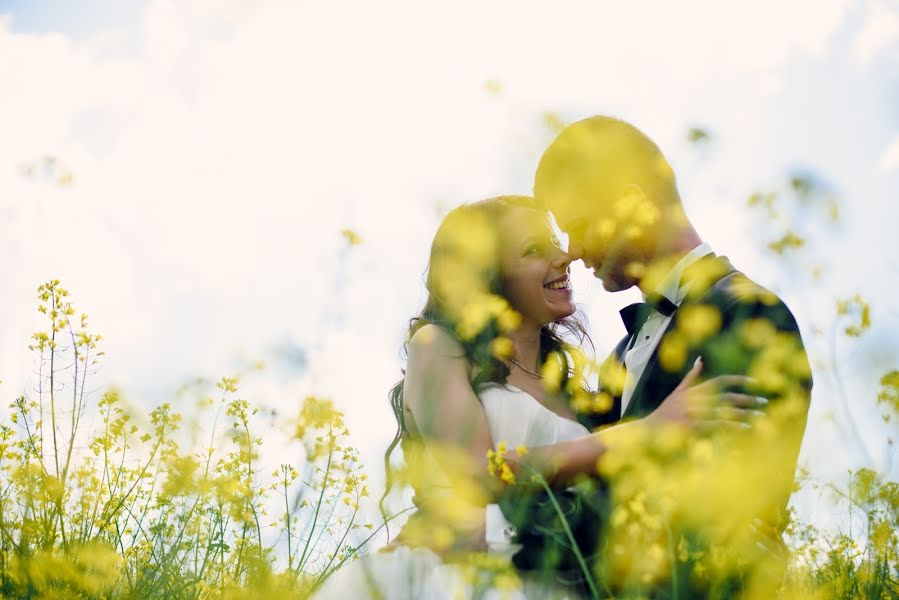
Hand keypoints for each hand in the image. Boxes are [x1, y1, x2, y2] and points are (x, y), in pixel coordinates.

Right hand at [647, 357, 766, 431]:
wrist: (649, 430)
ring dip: (745, 413)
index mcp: (693, 390)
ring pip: (724, 411)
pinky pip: (717, 424)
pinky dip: (732, 425)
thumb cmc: (665, 411)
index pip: (719, 381)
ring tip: (761, 416)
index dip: (738, 380)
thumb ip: (691, 377)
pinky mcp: (693, 426)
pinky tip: (746, 427)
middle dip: (747, 398)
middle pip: (726, 396)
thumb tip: (700, 360)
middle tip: (764, 401)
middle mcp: (695, 399)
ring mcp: (694, 413)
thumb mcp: (677, 392)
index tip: (755, 382)